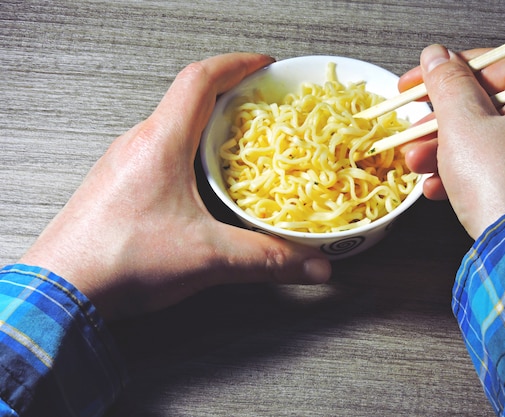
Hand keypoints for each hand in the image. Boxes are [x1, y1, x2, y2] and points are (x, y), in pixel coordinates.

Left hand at [20, 53, 331, 319]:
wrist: (61, 292)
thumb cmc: (118, 260)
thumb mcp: (208, 256)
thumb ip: (267, 259)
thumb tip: (313, 265)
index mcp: (161, 143)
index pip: (200, 80)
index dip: (237, 65)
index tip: (264, 66)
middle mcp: (138, 144)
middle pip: (188, 99)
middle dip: (230, 97)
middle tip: (259, 108)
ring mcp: (124, 164)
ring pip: (173, 128)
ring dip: (207, 127)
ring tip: (237, 144)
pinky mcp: (119, 186)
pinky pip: (159, 154)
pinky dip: (188, 155)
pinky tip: (201, 185)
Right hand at [400, 45, 504, 238]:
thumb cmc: (501, 186)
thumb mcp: (463, 125)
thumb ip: (448, 84)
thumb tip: (436, 56)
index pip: (491, 65)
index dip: (443, 73)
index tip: (412, 86)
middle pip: (487, 107)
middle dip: (439, 124)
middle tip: (410, 132)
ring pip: (489, 141)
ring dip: (444, 152)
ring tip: (416, 165)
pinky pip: (499, 169)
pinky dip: (466, 175)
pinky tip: (438, 189)